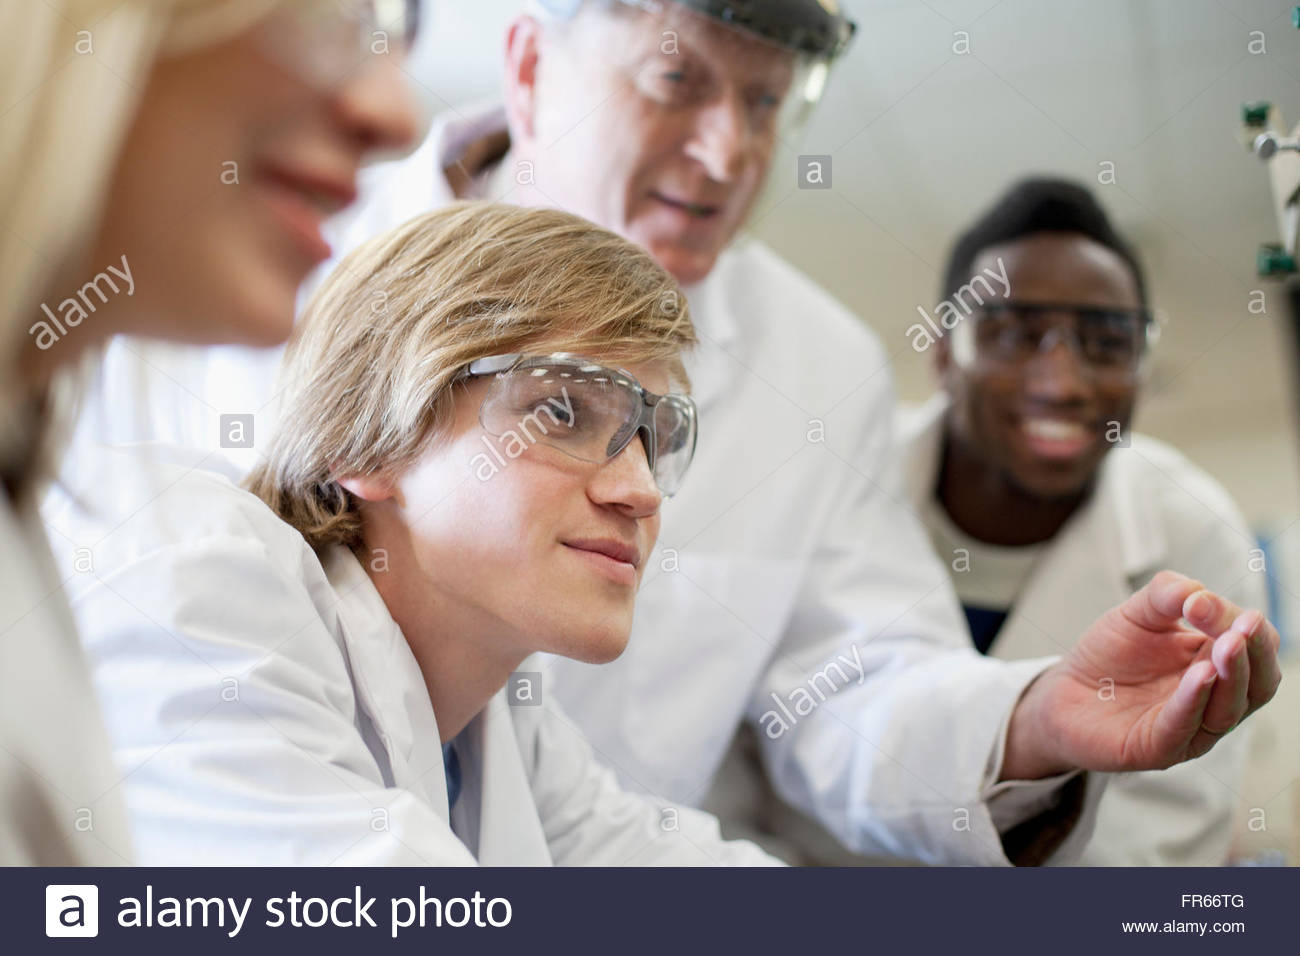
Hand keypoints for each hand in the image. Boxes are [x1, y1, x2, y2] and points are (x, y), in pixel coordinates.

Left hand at [1001, 570, 1281, 779]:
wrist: (1063, 690)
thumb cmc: (1109, 654)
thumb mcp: (1138, 613)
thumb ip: (1167, 594)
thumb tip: (1199, 593)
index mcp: (1219, 665)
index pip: (1253, 646)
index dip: (1242, 625)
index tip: (1207, 602)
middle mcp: (1215, 702)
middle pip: (1258, 684)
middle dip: (1254, 653)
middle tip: (1243, 626)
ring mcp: (1191, 729)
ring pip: (1228, 710)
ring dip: (1231, 676)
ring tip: (1226, 644)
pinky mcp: (1158, 748)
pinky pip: (1185, 726)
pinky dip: (1194, 700)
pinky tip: (1200, 675)